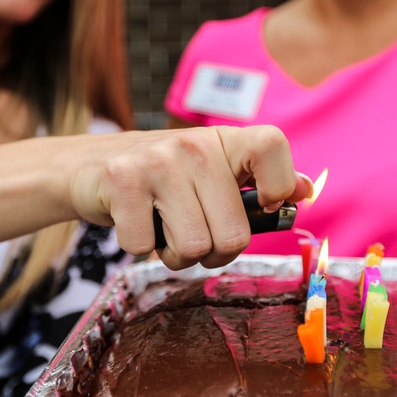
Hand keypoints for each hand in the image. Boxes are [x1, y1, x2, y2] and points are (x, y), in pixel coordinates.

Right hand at [68, 125, 311, 269]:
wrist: (89, 168)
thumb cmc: (162, 180)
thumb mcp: (212, 174)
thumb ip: (258, 183)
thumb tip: (306, 191)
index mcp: (225, 140)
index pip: (271, 145)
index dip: (278, 185)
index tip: (262, 206)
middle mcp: (194, 144)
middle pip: (233, 235)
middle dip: (214, 252)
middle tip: (193, 235)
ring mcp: (157, 161)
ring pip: (192, 248)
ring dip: (176, 256)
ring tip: (163, 231)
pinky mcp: (122, 181)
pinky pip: (145, 248)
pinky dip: (140, 249)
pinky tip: (135, 224)